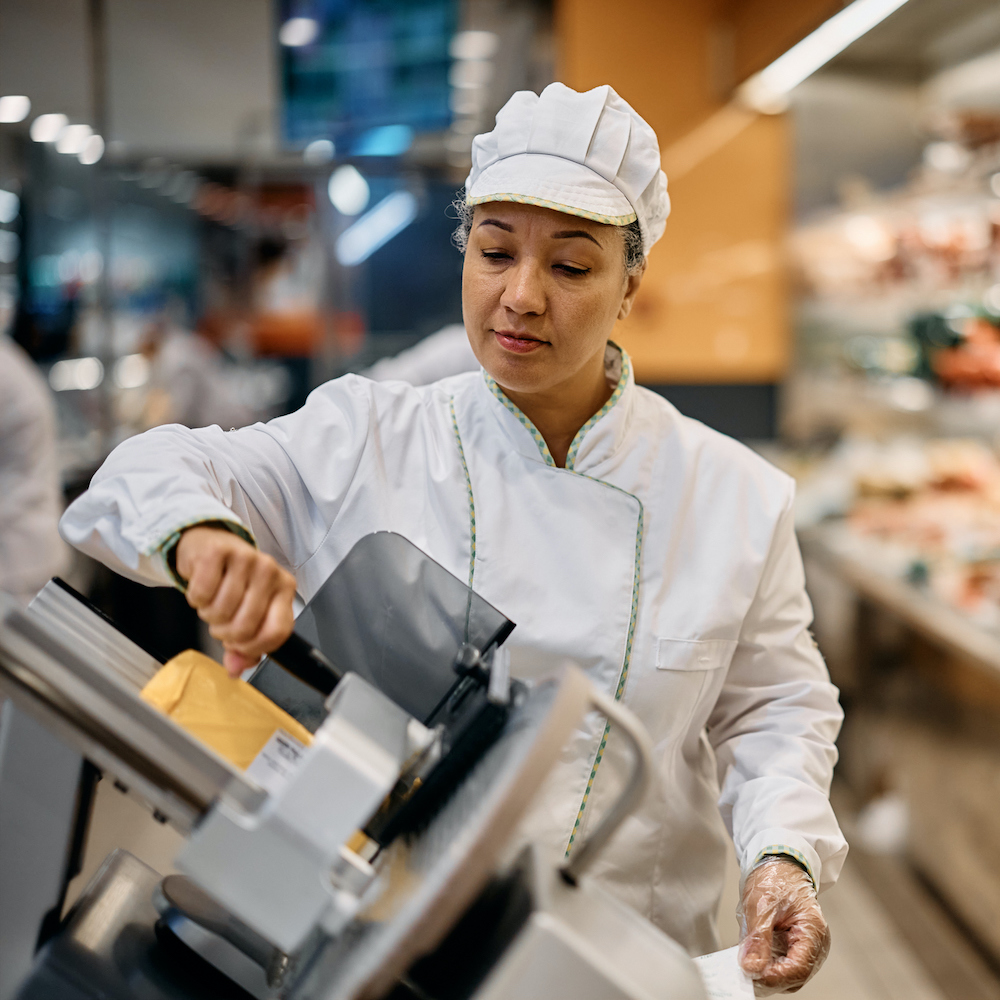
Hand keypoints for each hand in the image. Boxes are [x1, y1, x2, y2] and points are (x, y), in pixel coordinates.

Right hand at [175, 525, 295, 676]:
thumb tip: (235, 669)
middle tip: (220, 622)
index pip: (277, 632)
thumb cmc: (232, 580)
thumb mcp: (246, 612)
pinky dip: (195, 599)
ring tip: (212, 603)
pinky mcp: (219, 551)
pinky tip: (202, 589)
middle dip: (225, 634)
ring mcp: (246, 558)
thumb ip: (245, 646)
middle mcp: (270, 571)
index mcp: (284, 588)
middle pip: (245, 627)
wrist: (210, 543)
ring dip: (209, 615)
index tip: (240, 647)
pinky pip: (202, 594)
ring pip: (221, 611)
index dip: (253, 648)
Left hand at [738, 858, 830, 994]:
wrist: (779, 863)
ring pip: (788, 974)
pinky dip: (767, 965)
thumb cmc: (775, 878)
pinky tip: (752, 959)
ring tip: (745, 966)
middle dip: (770, 978)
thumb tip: (751, 968)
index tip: (752, 974)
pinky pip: (782, 964)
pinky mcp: (794, 946)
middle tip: (744, 973)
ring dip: (767, 973)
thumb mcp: (761, 904)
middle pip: (795, 976)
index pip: (799, 968)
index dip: (775, 976)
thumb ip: (757, 938)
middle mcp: (815, 944)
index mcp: (813, 931)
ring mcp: (805, 947)